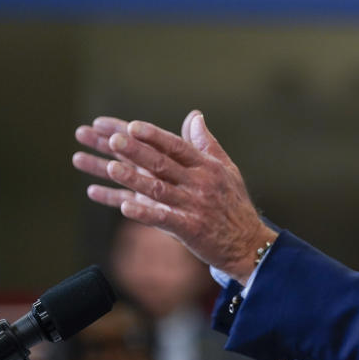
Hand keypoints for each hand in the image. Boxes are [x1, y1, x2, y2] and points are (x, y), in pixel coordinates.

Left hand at [73, 111, 275, 283]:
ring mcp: (194, 206)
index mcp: (206, 166)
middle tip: (113, 139)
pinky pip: (163, 219)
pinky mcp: (190, 230)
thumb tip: (194, 116)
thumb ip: (206, 143)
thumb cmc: (234, 204)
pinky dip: (144, 213)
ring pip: (159, 189)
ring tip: (110, 168)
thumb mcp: (226, 169)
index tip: (132, 125)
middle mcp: (199, 183)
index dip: (154, 135)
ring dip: (133, 178)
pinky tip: (125, 207)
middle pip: (163, 164)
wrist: (249, 243)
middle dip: (136, 151)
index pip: (176, 146)